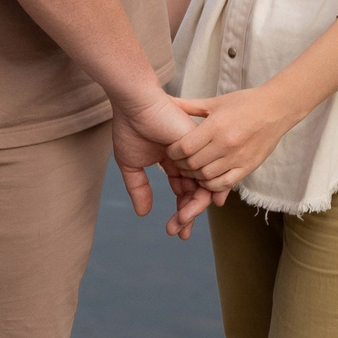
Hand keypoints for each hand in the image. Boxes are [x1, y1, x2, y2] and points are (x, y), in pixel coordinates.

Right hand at [111, 95, 216, 234]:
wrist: (136, 104)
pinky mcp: (201, 148)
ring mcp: (196, 153)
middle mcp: (188, 158)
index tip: (176, 230)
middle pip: (193, 192)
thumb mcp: (131, 164)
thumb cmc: (131, 128)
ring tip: (181, 223)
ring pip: (200, 186)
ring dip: (191, 208)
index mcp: (173, 160)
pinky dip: (204, 192)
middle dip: (186, 214)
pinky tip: (195, 208)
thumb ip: (139, 188)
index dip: (181, 209)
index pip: (182, 189)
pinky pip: (207, 174)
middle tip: (178, 233)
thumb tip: (143, 213)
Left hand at [163, 83, 299, 194]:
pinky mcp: (248, 167)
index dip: (173, 153)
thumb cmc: (245, 103)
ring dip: (194, 176)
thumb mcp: (215, 102)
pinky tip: (207, 177)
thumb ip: (189, 106)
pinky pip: (224, 183)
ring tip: (192, 168)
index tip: (171, 150)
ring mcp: (238, 158)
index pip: (185, 147)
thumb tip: (166, 100)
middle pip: (193, 164)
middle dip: (181, 165)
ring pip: (206, 177)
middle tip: (178, 161)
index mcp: (216, 125)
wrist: (277, 109)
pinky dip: (211, 184)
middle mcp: (226, 144)